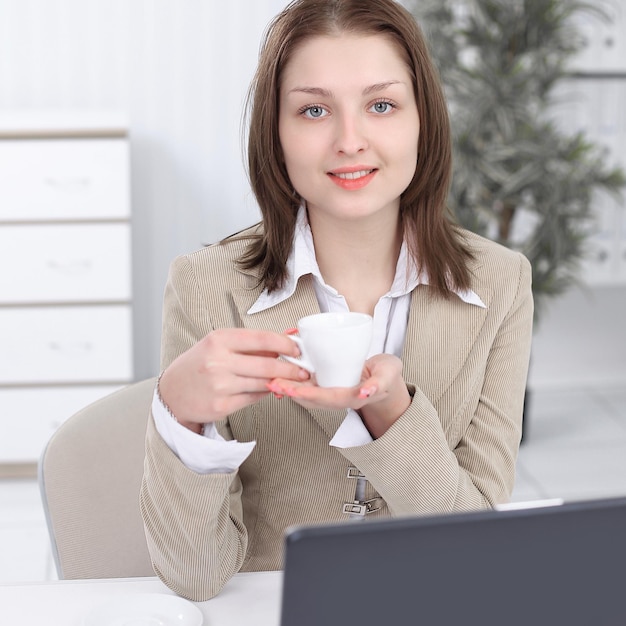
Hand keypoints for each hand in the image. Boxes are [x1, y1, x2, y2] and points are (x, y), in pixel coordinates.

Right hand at [158, 328, 309, 431]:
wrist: (172, 393)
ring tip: (290, 379)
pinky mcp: (222, 406)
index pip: (262, 338)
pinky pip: (254, 398)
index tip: (297, 348)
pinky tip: (267, 388)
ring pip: (263, 383)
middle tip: (304, 370)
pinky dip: (264, 393)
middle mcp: (218, 361)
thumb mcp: (218, 345)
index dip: (285, 343)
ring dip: (280, 381)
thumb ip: (248, 345)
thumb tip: (283, 343)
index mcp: (219, 340)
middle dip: (291, 368)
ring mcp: (220, 385)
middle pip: (267, 364)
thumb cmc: (198, 364)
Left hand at [267, 354, 410, 438]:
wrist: (386, 376)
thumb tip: (366, 392)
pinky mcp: (326, 384)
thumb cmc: (387, 375)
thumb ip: (379, 384)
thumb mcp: (388, 375)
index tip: (293, 390)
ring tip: (271, 381)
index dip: (309, 394)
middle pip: (311, 399)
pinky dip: (293, 381)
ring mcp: (330, 392)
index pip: (327, 398)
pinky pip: (307, 386)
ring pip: (306, 393)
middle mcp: (338, 398)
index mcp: (352, 398)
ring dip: (288, 388)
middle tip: (273, 384)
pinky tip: (281, 375)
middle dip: (291, 392)